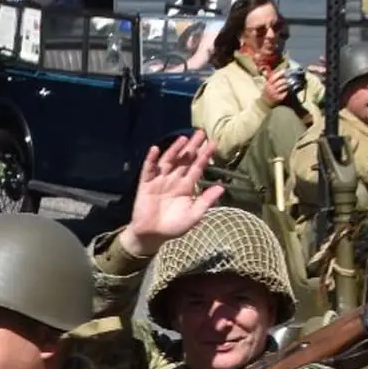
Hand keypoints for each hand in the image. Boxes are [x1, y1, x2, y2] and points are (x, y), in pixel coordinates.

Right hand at [125, 133, 224, 255]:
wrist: (152, 235)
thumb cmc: (174, 227)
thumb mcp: (193, 215)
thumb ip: (206, 201)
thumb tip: (221, 187)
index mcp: (186, 186)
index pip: (197, 167)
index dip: (205, 155)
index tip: (213, 143)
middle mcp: (174, 180)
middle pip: (184, 159)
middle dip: (192, 146)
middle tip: (201, 132)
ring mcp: (159, 181)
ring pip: (168, 161)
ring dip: (175, 150)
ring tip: (183, 139)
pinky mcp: (146, 185)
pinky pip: (148, 170)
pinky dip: (151, 160)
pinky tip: (155, 150)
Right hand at [261, 65, 293, 105]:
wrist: (265, 103)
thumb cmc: (267, 92)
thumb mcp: (267, 85)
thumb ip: (270, 79)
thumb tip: (274, 71)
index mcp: (268, 85)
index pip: (274, 78)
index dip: (279, 73)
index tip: (284, 71)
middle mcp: (271, 89)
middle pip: (280, 82)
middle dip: (285, 80)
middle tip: (287, 79)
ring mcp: (275, 94)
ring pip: (283, 87)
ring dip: (286, 85)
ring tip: (287, 85)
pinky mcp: (278, 98)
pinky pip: (285, 92)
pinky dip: (286, 91)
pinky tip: (285, 91)